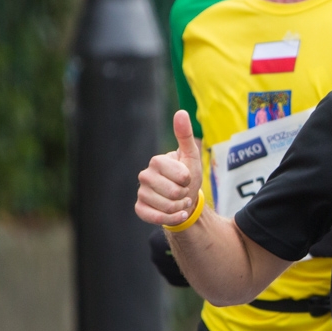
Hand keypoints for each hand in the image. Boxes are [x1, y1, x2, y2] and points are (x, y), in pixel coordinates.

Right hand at [137, 110, 203, 227]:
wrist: (184, 200)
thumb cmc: (188, 177)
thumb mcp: (191, 156)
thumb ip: (185, 136)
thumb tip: (181, 112)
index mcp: (156, 161)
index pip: (179, 175)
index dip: (188, 179)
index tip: (187, 178)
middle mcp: (145, 176)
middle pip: (173, 192)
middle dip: (185, 194)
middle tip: (184, 192)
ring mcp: (141, 193)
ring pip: (166, 206)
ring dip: (180, 207)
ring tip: (180, 201)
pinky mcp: (140, 209)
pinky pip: (156, 217)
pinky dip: (172, 218)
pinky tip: (179, 214)